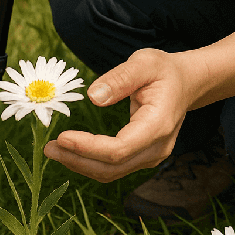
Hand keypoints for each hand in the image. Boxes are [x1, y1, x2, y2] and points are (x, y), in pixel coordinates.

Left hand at [44, 49, 198, 181]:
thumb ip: (120, 78)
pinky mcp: (144, 156)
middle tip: (48, 148)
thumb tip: (93, 96)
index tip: (62, 136)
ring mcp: (152, 156)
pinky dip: (91, 161)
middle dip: (78, 160)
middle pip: (113, 167)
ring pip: (112, 172)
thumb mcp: (144, 62)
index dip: (88, 147)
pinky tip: (73, 150)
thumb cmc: (164, 70)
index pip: (119, 148)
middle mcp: (157, 147)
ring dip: (81, 164)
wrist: (186, 83)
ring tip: (54, 150)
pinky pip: (115, 166)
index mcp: (158, 124)